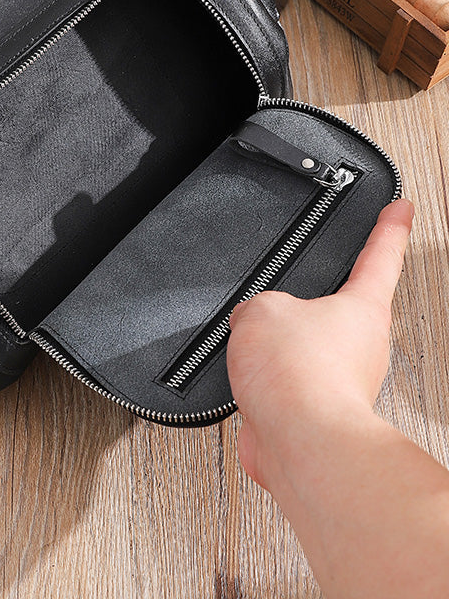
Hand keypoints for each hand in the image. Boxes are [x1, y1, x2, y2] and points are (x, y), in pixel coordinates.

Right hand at [226, 198, 413, 486]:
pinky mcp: (316, 410)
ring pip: (312, 349)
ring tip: (258, 343)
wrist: (299, 442)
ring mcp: (341, 380)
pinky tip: (252, 380)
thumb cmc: (299, 379)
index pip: (381, 255)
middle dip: (315, 300)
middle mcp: (361, 345)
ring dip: (284, 346)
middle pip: (345, 308)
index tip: (400, 208)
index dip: (390, 227)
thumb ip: (258, 304)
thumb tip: (251, 323)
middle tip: (298, 290)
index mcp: (362, 307)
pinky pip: (288, 384)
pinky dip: (267, 380)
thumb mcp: (263, 310)